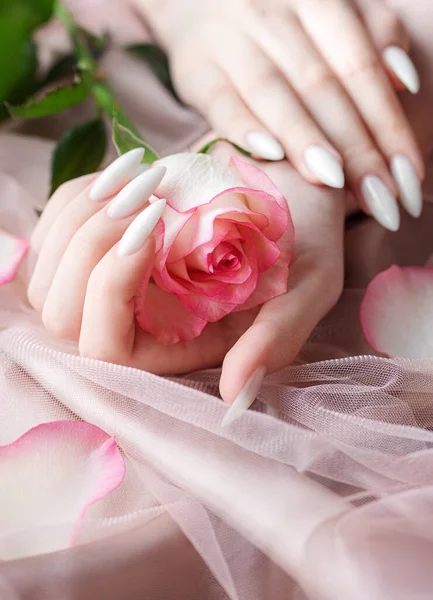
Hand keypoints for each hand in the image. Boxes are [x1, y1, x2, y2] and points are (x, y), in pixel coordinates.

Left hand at [28, 148, 343, 410]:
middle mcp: (135, 325)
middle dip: (90, 244)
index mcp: (179, 348)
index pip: (107, 349)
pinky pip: (53, 226)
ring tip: (142, 177)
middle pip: (61, 313)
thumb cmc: (301, 240)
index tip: (155, 222)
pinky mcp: (95, 247)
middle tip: (146, 196)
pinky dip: (79, 193)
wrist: (287, 192)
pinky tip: (126, 174)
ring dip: (83, 213)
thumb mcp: (308, 287)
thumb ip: (277, 338)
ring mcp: (107, 285)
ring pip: (47, 271)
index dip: (112, 287)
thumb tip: (236, 393)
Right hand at [135, 0, 422, 227]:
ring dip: (305, 138)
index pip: (361, 68)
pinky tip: (268, 155)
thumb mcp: (327, 13)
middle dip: (356, 148)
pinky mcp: (195, 69)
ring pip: (273, 92)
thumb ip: (370, 34)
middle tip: (381, 200)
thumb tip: (403, 83)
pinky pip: (220, 100)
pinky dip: (243, 127)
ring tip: (334, 182)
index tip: (408, 176)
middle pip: (322, 87)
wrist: (198, 0)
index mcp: (317, 2)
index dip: (388, 124)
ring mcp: (231, 41)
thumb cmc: (278, 19)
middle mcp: (274, 17)